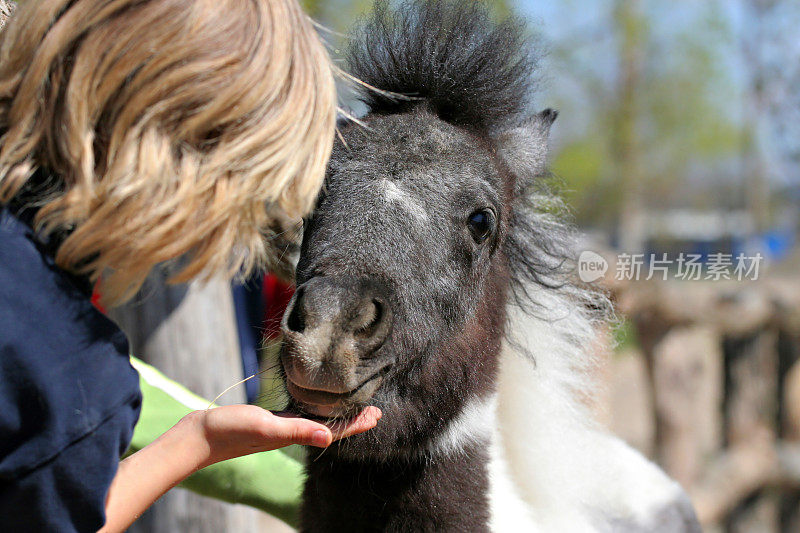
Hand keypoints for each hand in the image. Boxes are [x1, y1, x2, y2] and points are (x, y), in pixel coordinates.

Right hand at [101, 405, 380, 531]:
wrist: (199, 435)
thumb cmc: (231, 431)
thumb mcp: (267, 427)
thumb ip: (297, 430)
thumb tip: (330, 436)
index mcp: (293, 434)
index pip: (333, 430)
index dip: (356, 423)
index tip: (377, 414)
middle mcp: (290, 431)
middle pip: (328, 425)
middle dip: (350, 417)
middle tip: (371, 407)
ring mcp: (277, 426)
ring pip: (313, 419)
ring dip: (333, 411)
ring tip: (347, 401)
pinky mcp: (265, 419)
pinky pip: (296, 413)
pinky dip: (310, 407)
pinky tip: (310, 399)